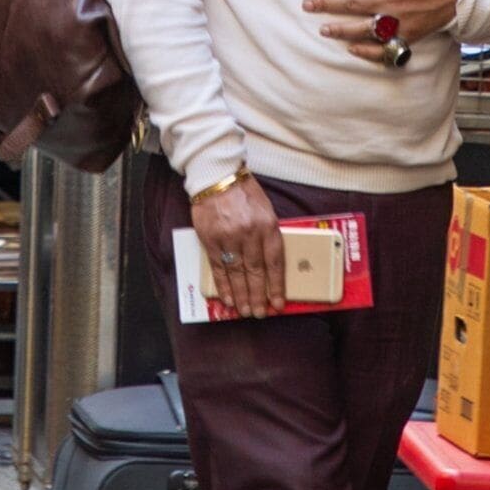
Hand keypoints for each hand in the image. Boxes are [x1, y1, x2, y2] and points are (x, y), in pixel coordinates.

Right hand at [192, 173, 284, 317]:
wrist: (217, 176)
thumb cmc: (245, 193)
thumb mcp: (266, 210)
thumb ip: (269, 235)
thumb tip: (271, 266)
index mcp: (268, 225)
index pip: (275, 262)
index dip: (277, 286)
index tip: (278, 303)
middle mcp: (249, 233)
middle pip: (255, 271)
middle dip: (258, 295)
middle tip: (260, 313)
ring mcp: (229, 237)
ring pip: (236, 273)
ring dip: (241, 295)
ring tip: (245, 310)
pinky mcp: (210, 239)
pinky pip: (218, 267)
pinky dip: (223, 284)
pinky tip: (227, 298)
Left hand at [304, 0, 459, 66]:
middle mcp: (390, 1)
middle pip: (352, 4)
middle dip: (327, 4)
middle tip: (307, 5)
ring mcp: (398, 22)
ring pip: (363, 27)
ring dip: (341, 29)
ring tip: (323, 29)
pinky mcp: (406, 36)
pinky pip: (383, 47)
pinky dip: (367, 50)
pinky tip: (351, 49)